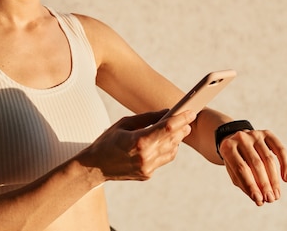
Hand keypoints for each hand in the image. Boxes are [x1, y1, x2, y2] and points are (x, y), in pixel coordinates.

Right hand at [79, 110, 195, 181]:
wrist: (95, 166)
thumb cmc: (107, 141)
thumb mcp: (124, 123)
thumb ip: (147, 118)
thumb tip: (166, 112)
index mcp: (138, 141)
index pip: (167, 128)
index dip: (181, 119)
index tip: (191, 112)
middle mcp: (145, 156)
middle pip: (172, 139)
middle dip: (182, 128)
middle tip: (189, 118)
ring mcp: (147, 167)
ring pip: (171, 151)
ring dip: (177, 139)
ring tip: (180, 128)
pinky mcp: (147, 174)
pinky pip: (164, 159)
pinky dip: (169, 149)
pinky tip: (168, 141)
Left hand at [218, 129, 286, 205]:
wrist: (236, 140)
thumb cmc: (235, 161)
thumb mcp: (233, 172)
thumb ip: (244, 184)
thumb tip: (260, 200)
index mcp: (227, 148)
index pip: (241, 168)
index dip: (251, 185)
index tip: (259, 200)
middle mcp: (241, 138)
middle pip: (256, 164)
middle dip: (265, 184)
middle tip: (270, 199)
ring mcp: (254, 134)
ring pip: (268, 159)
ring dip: (274, 179)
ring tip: (276, 195)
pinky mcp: (267, 133)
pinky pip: (280, 149)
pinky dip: (285, 164)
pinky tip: (286, 179)